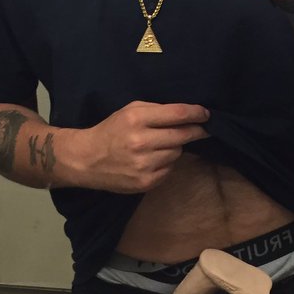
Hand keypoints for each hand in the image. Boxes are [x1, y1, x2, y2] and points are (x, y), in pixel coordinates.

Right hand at [65, 101, 209, 193]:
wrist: (87, 160)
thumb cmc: (111, 131)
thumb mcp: (129, 111)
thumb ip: (157, 110)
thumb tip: (188, 114)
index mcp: (136, 119)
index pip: (177, 115)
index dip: (196, 114)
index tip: (206, 114)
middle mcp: (141, 142)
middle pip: (182, 135)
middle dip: (195, 131)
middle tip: (201, 128)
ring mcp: (144, 165)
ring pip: (177, 153)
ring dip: (175, 148)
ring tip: (160, 145)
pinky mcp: (145, 182)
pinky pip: (170, 170)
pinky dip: (166, 164)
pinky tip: (153, 160)